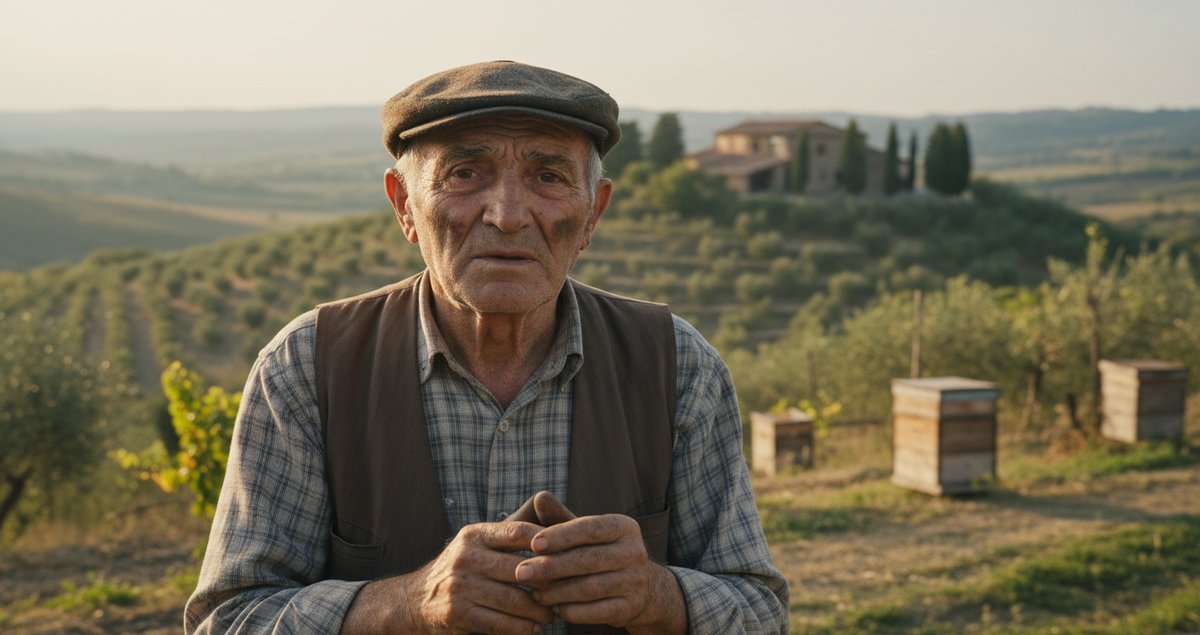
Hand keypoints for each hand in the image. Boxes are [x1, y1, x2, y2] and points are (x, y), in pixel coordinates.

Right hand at [341, 521, 553, 633]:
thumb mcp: (475, 544)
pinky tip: (534, 627)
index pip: (519, 533)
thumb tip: (553, 525)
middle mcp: (465, 556)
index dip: (548, 543)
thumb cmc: (459, 569)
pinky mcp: (457, 613)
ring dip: (539, 610)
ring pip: (514, 599)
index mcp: (474, 534)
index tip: (569, 555)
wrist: (414, 600)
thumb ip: (506, 536)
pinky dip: (522, 627)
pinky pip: (500, 623)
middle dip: (549, 583)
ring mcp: (460, 585)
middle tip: (567, 591)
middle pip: (521, 569)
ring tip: (553, 613)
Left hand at [512, 495, 685, 633]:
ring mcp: (636, 581)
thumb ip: (561, 518)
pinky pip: (598, 612)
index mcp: (624, 527)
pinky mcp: (631, 607)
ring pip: (591, 588)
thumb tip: (539, 498)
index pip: (591, 528)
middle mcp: (635, 552)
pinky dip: (573, 611)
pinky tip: (554, 610)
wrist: (640, 587)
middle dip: (551, 567)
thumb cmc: (600, 553)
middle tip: (521, 572)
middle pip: (588, 559)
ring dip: (558, 592)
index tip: (533, 544)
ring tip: (534, 593)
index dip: (561, 535)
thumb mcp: (585, 534)